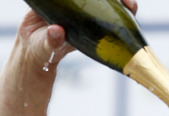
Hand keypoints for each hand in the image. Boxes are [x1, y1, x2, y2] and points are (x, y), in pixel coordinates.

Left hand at [16, 0, 138, 67]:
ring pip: (105, 4)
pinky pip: (107, 18)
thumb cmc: (36, 47)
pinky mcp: (91, 24)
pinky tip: (130, 20)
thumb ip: (48, 40)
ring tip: (131, 7)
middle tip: (126, 2)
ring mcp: (83, 12)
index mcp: (58, 0)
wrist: (41, 56)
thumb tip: (57, 31)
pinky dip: (119, 19)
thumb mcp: (40, 45)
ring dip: (120, 5)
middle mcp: (73, 3)